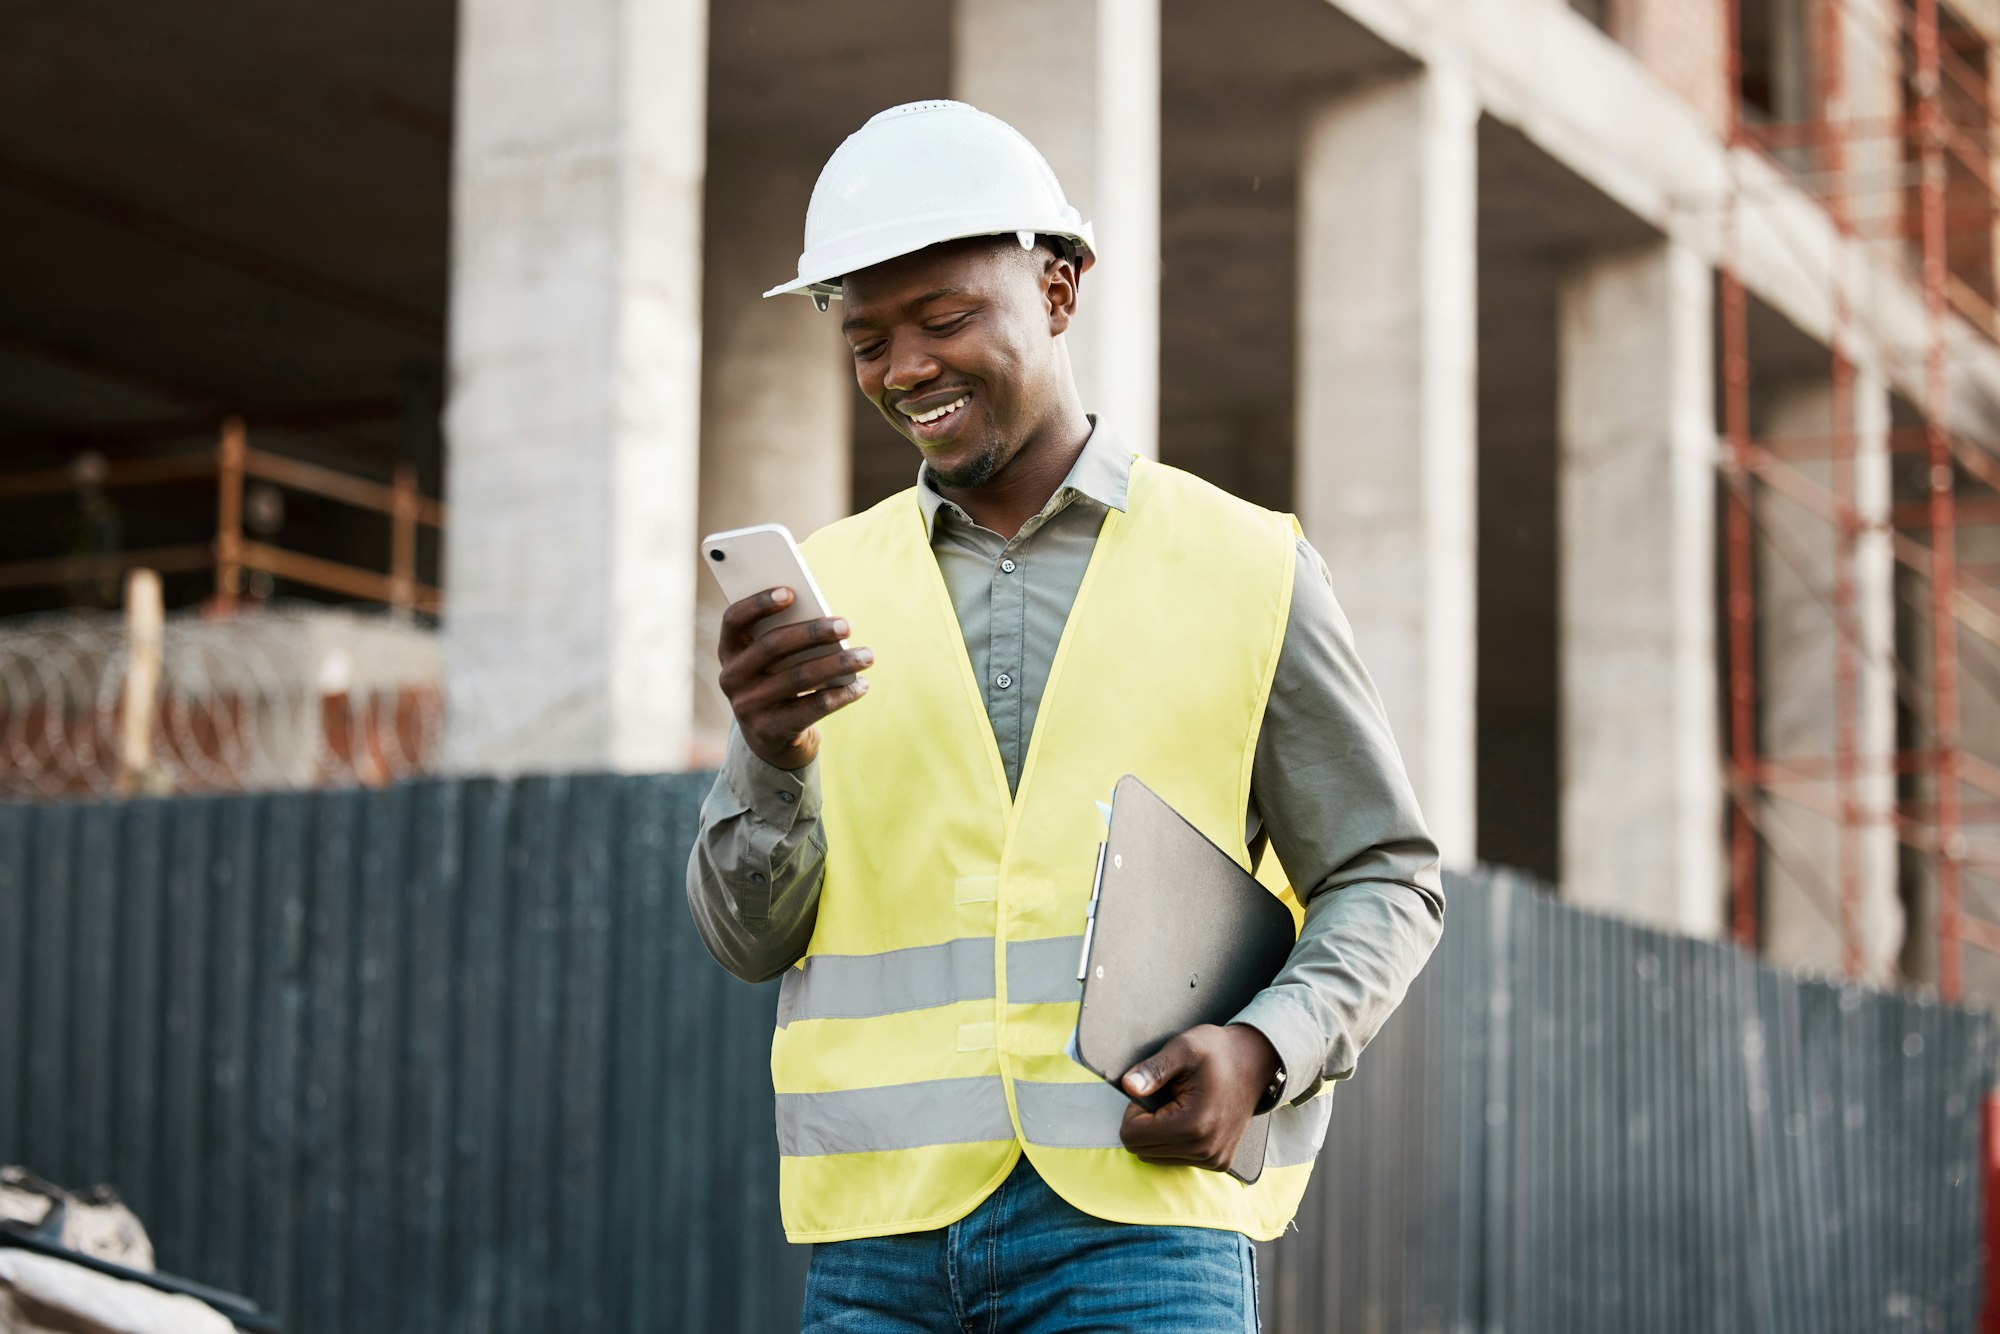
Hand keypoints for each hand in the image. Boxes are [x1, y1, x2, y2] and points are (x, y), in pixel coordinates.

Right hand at [717, 587, 873, 769]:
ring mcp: (747, 707)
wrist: (772, 739)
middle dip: (813, 632)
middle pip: (773, 646)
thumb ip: (788, 639)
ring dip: (839, 663)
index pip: (734, 620)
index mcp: (729, 651)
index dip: (758, 604)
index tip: (790, 592)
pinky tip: (862, 685)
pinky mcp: (770, 731)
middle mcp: (731, 678)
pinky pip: (812, 708)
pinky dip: (842, 695)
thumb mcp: (774, 662)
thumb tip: (828, 625)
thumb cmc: (779, 683)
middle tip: (847, 625)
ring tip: (867, 655)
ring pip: (799, 677)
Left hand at [1117, 1023, 1279, 1171]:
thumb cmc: (1217, 1052)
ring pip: (1156, 1157)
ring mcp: (1214, 1160)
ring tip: (1181, 1106)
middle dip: (1146, 1123)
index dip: (1134, 1110)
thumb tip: (1127, 1086)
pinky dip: (1175, 1140)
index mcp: (1193, 1125)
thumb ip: (1153, 1069)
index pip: (1132, 1136)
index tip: (1155, 1090)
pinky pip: (1176, 1159)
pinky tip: (1192, 1118)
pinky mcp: (1219, 1163)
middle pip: (1141, 1150)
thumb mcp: (1183, 1048)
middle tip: (1168, 1097)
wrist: (1256, 1062)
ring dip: (1160, 1133)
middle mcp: (1205, 1151)